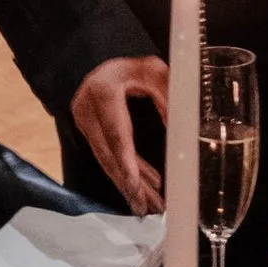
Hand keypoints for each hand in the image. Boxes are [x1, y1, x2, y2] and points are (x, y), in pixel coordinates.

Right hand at [71, 55, 168, 213]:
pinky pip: (106, 156)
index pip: (116, 134)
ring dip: (128, 185)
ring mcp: (84, 122)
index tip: (137, 186)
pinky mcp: (87, 131)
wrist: (97, 58)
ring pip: (106, 160)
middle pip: (109, 155)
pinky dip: (124, 173)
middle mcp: (87, 110)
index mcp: (103, 91)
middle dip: (130, 184)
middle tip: (149, 208)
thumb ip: (168, 96)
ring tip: (148, 206)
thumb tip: (183, 129)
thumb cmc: (130, 65)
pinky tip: (139, 188)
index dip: (127, 163)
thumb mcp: (153, 71)